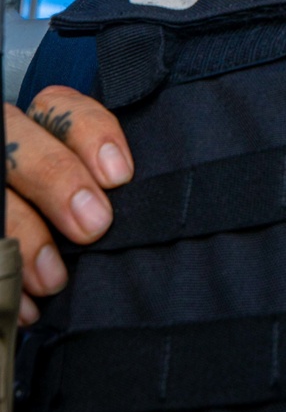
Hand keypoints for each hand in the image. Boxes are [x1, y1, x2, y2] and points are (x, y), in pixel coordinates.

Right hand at [4, 86, 132, 325]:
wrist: (7, 265)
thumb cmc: (73, 217)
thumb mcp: (90, 188)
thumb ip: (105, 184)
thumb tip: (146, 201)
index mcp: (36, 128)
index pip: (59, 105)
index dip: (91, 132)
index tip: (120, 175)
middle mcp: (4, 147)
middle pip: (18, 144)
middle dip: (58, 181)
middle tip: (93, 226)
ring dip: (24, 238)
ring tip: (54, 280)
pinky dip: (2, 277)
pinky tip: (27, 307)